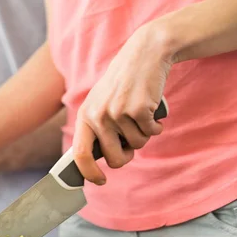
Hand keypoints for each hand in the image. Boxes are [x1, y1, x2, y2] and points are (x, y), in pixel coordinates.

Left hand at [73, 25, 171, 184]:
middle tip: (131, 145)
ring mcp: (118, 113)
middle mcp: (98, 116)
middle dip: (126, 156)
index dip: (88, 173)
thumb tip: (98, 160)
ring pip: (136, 145)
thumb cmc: (123, 83)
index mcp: (85, 116)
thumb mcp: (101, 102)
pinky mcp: (139, 110)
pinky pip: (151, 132)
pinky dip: (156, 126)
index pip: (80, 154)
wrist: (144, 54)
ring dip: (143, 135)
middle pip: (113, 158)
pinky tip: (151, 109)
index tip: (99, 181)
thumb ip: (97, 128)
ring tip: (140, 114)